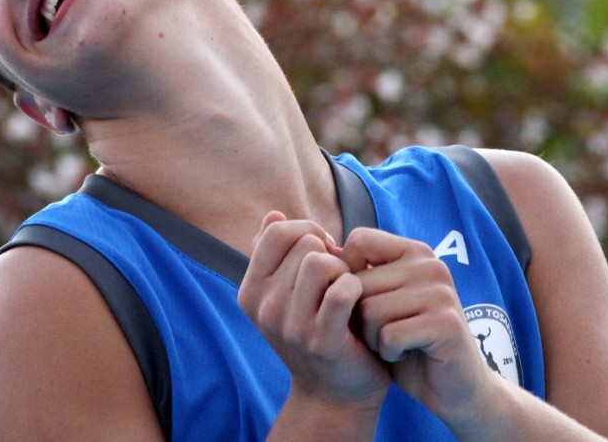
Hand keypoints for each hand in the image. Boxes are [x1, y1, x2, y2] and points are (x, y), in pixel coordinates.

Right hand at [238, 212, 390, 409]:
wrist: (335, 391)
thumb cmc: (317, 330)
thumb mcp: (289, 292)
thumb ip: (278, 254)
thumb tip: (272, 215)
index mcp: (251, 290)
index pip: (277, 230)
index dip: (308, 232)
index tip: (323, 252)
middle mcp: (263, 308)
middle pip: (304, 243)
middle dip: (330, 252)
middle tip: (338, 277)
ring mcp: (289, 326)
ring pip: (321, 261)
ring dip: (343, 269)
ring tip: (346, 289)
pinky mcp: (320, 340)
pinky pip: (342, 290)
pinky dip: (355, 288)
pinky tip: (356, 302)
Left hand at [340, 228, 499, 423]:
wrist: (452, 385)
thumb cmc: (408, 341)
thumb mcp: (380, 302)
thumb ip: (358, 277)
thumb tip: (325, 253)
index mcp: (415, 252)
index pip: (359, 240)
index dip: (346, 275)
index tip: (364, 302)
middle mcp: (431, 265)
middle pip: (358, 284)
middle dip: (360, 318)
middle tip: (385, 332)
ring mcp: (441, 293)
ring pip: (370, 311)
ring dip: (374, 338)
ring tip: (397, 343)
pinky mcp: (446, 324)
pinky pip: (389, 336)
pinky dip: (389, 353)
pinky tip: (407, 354)